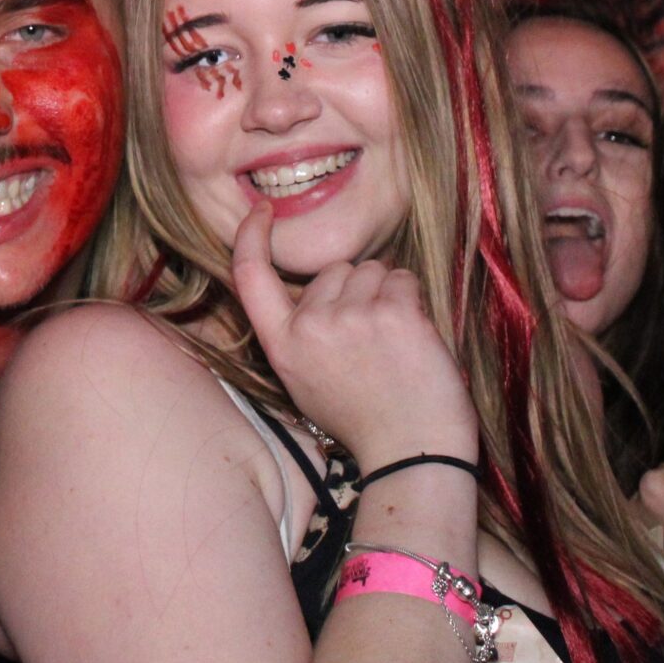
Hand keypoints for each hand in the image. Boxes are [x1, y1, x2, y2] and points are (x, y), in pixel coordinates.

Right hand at [228, 203, 473, 468]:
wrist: (413, 451)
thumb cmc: (364, 419)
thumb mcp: (305, 381)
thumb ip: (299, 334)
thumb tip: (313, 292)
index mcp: (283, 346)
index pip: (250, 276)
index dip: (252, 237)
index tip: (262, 211)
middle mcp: (311, 327)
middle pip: (334, 270)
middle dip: (354, 291)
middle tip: (369, 341)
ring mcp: (352, 318)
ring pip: (372, 270)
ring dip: (386, 294)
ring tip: (393, 343)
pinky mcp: (394, 314)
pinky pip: (403, 280)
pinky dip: (412, 301)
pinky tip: (413, 338)